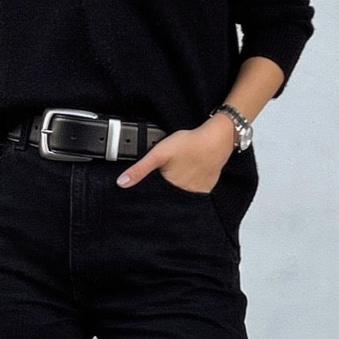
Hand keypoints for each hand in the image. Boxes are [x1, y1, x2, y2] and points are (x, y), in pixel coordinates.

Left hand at [116, 114, 235, 193]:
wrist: (217, 139)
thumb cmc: (190, 144)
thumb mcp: (159, 153)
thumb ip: (140, 169)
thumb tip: (121, 183)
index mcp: (171, 189)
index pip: (154, 200)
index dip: (147, 198)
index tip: (142, 198)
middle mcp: (184, 195)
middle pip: (167, 199)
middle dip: (161, 195)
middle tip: (161, 181)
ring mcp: (197, 193)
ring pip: (180, 197)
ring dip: (174, 192)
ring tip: (174, 177)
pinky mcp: (206, 188)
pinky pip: (193, 192)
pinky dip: (187, 187)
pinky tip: (186, 176)